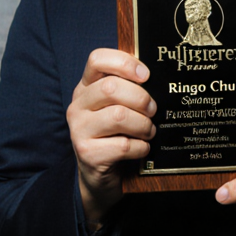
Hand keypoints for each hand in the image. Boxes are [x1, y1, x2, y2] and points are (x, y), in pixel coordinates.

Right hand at [66, 49, 155, 221]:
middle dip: (141, 98)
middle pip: (111, 88)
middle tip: (152, 110)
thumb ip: (128, 88)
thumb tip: (158, 75)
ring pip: (119, 116)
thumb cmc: (114, 134)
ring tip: (148, 131)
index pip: (96, 59)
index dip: (124, 63)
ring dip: (143, 125)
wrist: (98, 176)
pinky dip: (141, 147)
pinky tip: (141, 148)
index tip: (146, 75)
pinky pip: (124, 145)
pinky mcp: (88, 154)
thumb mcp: (115, 106)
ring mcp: (79, 130)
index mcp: (85, 88)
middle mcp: (77, 106)